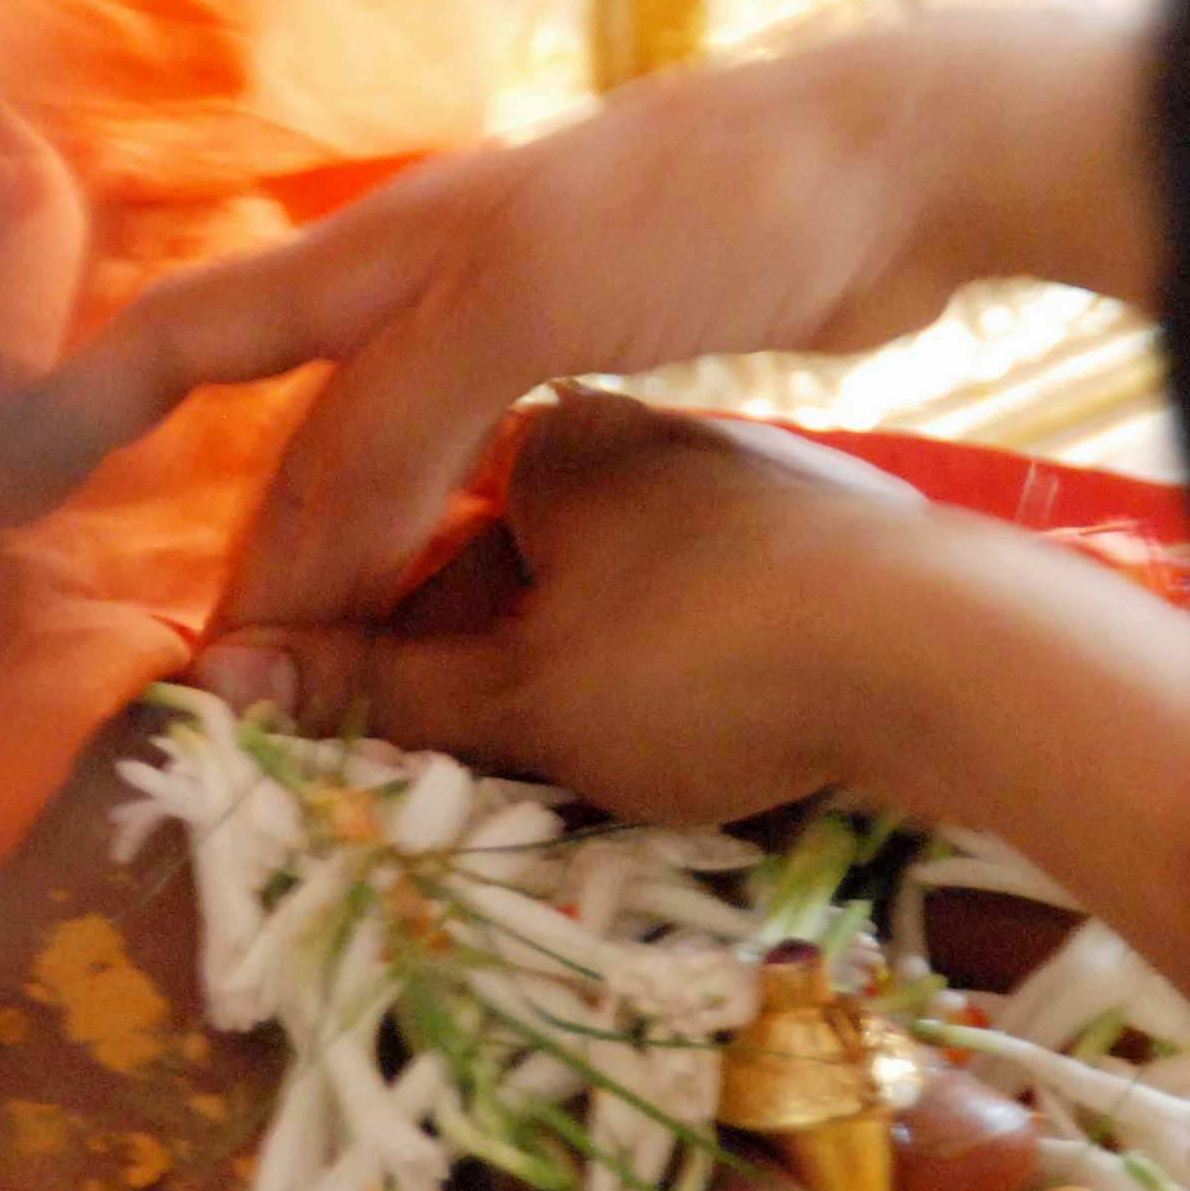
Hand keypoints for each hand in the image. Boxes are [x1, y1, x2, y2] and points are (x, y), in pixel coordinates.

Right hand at [0, 10, 1150, 626]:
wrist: (902, 166)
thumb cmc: (705, 208)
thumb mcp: (517, 311)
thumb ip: (392, 431)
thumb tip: (286, 571)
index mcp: (385, 248)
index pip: (186, 337)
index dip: (71, 416)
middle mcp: (429, 280)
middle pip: (283, 426)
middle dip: (225, 534)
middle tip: (200, 664)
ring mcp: (515, 321)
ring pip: (376, 457)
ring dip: (330, 554)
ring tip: (303, 662)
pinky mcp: (599, 361)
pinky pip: (466, 474)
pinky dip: (429, 545)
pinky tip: (441, 599)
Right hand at [192, 390, 936, 824]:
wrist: (961, 641)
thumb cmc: (723, 644)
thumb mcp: (527, 686)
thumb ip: (379, 689)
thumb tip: (228, 686)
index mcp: (539, 424)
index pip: (386, 505)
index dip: (326, 610)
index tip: (296, 705)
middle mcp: (627, 425)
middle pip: (484, 549)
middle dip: (439, 647)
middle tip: (410, 757)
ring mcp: (722, 477)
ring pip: (585, 584)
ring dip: (543, 671)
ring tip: (530, 766)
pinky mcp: (804, 536)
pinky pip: (676, 607)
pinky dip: (638, 671)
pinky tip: (653, 733)